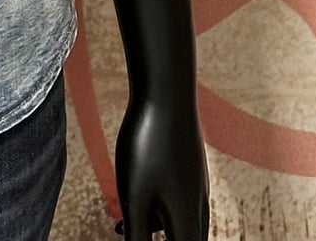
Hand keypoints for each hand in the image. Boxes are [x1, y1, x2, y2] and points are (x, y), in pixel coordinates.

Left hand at [113, 93, 208, 240]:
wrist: (166, 90)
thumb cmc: (148, 144)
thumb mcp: (135, 196)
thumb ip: (137, 235)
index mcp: (187, 220)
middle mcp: (197, 206)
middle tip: (129, 235)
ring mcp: (194, 185)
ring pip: (178, 225)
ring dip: (154, 233)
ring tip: (118, 226)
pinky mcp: (186, 167)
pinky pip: (175, 203)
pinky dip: (155, 214)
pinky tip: (132, 203)